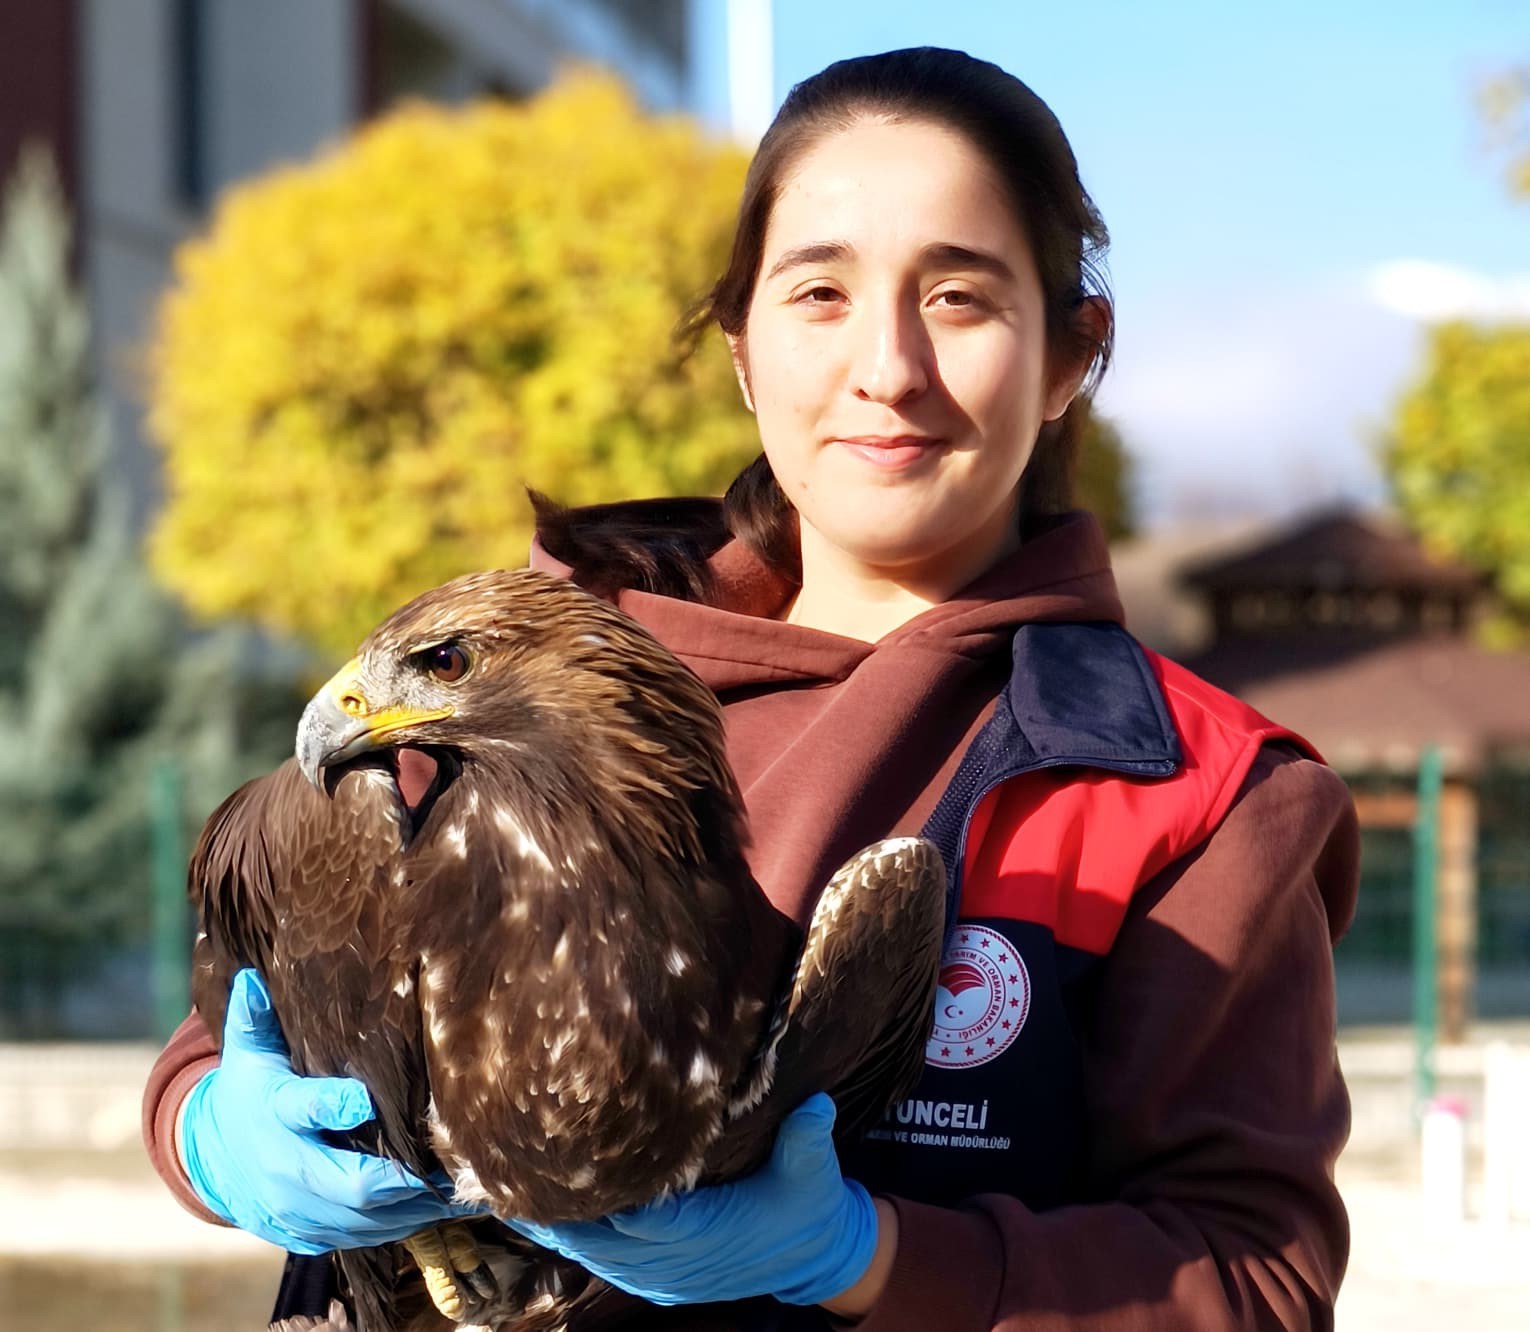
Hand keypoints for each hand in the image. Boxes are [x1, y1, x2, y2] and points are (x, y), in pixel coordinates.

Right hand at [179, 968, 473, 1253]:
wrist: (218, 1161)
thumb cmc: (250, 1091)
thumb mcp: (248, 1053)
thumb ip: (254, 1018)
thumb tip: (252, 977)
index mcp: (274, 1114)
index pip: (305, 1109)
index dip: (334, 1105)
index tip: (367, 1100)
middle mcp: (285, 1169)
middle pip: (351, 1183)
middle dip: (404, 1175)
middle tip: (454, 1159)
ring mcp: (298, 1212)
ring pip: (367, 1219)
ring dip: (417, 1203)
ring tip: (465, 1184)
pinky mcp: (312, 1236)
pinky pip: (366, 1238)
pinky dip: (406, 1222)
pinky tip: (442, 1202)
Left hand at [505, 1093, 878, 1306]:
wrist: (816, 1256)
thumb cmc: (810, 1205)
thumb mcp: (814, 1171)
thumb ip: (808, 1138)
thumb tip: (817, 1105)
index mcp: (712, 1233)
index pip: (646, 1219)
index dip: (605, 1198)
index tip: (567, 1165)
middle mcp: (681, 1263)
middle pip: (606, 1240)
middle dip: (562, 1211)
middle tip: (516, 1173)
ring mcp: (667, 1277)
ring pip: (598, 1257)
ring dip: (559, 1229)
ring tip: (513, 1192)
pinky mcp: (659, 1281)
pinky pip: (606, 1266)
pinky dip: (575, 1242)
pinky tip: (544, 1218)